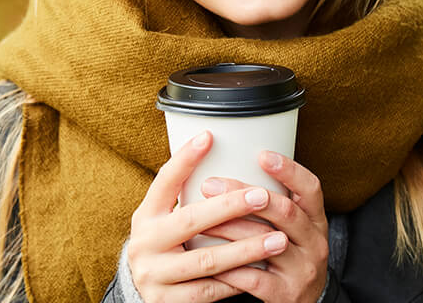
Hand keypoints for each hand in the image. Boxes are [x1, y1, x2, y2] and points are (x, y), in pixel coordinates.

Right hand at [127, 131, 291, 302]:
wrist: (146, 292)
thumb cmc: (166, 245)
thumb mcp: (165, 218)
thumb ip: (185, 196)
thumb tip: (216, 148)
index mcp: (145, 216)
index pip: (164, 182)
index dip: (184, 159)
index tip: (209, 137)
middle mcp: (144, 244)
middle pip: (191, 221)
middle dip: (230, 207)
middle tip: (262, 196)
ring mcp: (154, 275)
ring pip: (207, 260)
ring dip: (247, 249)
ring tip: (278, 239)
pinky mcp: (168, 302)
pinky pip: (210, 291)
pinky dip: (238, 279)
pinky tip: (261, 270)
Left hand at [199, 151, 328, 302]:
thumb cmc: (290, 255)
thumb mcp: (294, 228)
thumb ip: (272, 203)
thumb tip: (229, 164)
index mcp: (316, 220)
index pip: (311, 188)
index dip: (289, 170)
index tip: (261, 154)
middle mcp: (314, 242)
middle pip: (285, 212)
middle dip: (245, 195)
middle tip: (211, 184)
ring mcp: (302, 269)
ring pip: (265, 244)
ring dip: (229, 228)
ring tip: (200, 218)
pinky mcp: (285, 294)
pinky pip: (254, 279)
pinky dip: (229, 267)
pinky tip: (207, 257)